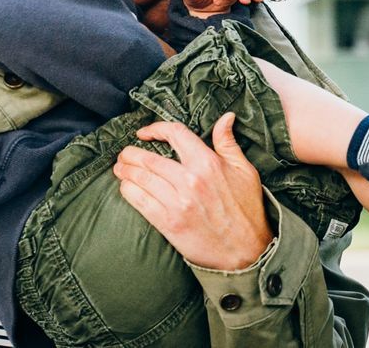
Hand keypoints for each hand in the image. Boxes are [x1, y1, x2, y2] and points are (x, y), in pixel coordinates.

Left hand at [112, 113, 273, 269]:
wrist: (247, 252)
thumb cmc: (247, 209)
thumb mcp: (244, 170)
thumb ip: (228, 142)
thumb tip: (225, 117)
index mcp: (207, 162)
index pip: (174, 133)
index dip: (155, 129)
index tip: (144, 133)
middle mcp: (190, 180)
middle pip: (148, 159)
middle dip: (130, 154)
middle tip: (124, 153)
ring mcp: (178, 203)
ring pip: (140, 179)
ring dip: (125, 171)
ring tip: (120, 168)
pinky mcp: (169, 223)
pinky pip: (140, 202)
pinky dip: (128, 191)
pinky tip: (126, 187)